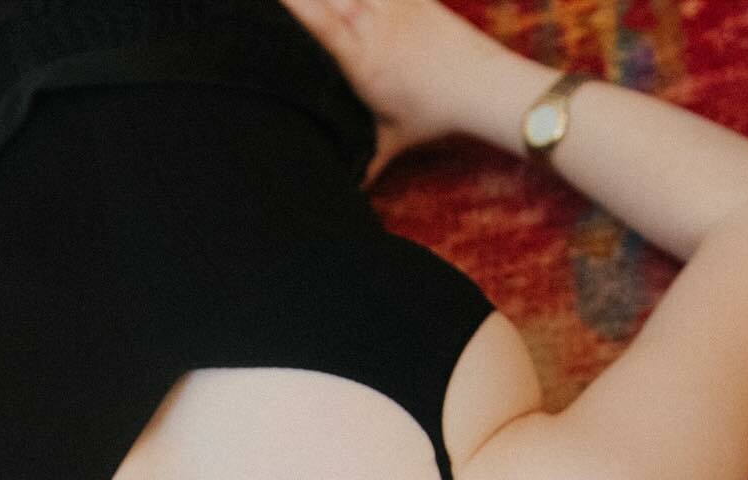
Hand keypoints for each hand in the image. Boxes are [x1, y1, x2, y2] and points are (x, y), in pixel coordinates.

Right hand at [275, 0, 485, 185]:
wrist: (481, 86)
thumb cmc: (433, 115)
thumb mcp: (390, 140)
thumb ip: (361, 161)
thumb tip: (342, 193)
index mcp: (359, 61)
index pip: (315, 23)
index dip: (289, 5)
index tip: (265, 1)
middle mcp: (371, 26)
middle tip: (276, 1)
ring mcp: (392, 5)